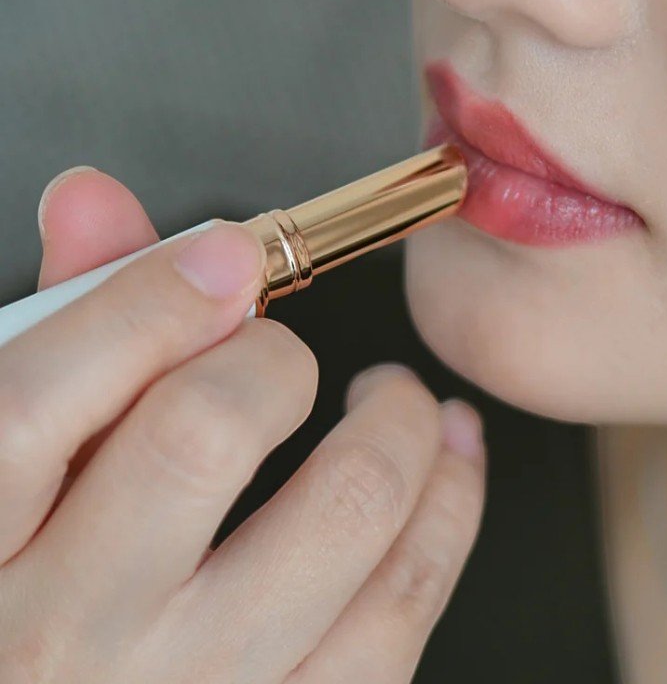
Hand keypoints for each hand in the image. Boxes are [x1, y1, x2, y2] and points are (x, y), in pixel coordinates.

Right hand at [0, 166, 485, 682]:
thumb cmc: (32, 603)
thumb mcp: (9, 468)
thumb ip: (60, 335)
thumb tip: (96, 199)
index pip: (38, 402)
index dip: (145, 300)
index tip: (225, 255)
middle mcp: (73, 642)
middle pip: (203, 438)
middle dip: (270, 359)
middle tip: (286, 354)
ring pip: (342, 514)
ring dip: (396, 422)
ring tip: (393, 398)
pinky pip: (405, 607)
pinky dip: (450, 506)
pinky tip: (449, 460)